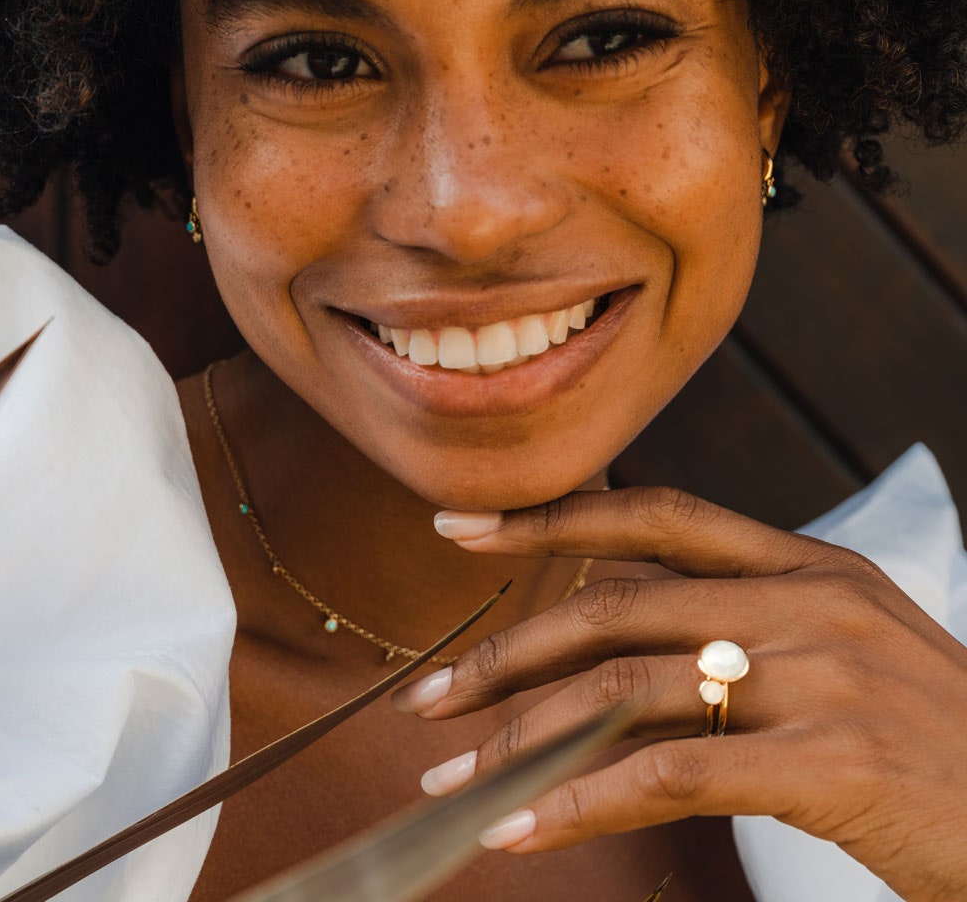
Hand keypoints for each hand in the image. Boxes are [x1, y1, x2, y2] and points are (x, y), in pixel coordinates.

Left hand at [392, 487, 966, 901]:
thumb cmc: (929, 737)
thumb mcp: (843, 648)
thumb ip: (742, 623)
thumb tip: (620, 640)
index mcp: (806, 563)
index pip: (655, 515)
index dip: (552, 515)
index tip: (462, 529)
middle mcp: (808, 603)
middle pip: (616, 609)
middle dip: (507, 654)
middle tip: (428, 698)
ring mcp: (821, 678)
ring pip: (628, 693)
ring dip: (523, 741)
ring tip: (453, 782)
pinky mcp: (832, 764)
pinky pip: (672, 775)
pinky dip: (583, 803)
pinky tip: (523, 831)